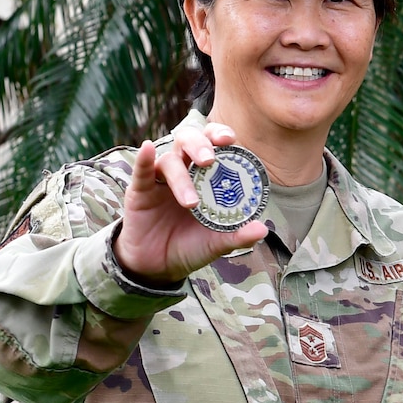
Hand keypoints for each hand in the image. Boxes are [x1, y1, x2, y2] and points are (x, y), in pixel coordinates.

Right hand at [114, 124, 267, 283]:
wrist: (160, 266)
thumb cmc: (193, 246)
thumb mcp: (218, 243)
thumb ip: (239, 236)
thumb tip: (262, 230)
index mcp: (208, 177)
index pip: (215, 146)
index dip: (221, 135)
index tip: (230, 139)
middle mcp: (185, 171)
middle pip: (190, 141)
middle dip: (201, 144)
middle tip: (210, 160)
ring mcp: (162, 179)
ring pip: (170, 160)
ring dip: (181, 177)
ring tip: (191, 203)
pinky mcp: (140, 190)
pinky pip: (141, 170)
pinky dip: (144, 159)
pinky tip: (147, 149)